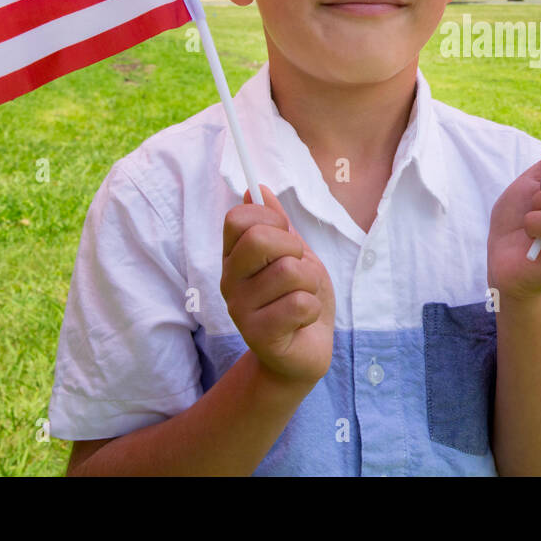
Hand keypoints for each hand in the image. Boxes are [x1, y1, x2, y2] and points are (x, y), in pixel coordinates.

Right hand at [221, 184, 334, 387]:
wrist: (305, 352)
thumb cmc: (299, 299)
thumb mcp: (295, 255)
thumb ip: (278, 225)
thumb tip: (258, 188)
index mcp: (234, 257)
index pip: (239, 218)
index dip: (272, 219)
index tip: (286, 237)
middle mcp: (229, 280)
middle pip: (260, 239)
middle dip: (295, 249)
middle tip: (297, 270)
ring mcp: (240, 309)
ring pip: (289, 271)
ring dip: (310, 283)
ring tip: (303, 298)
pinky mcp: (258, 335)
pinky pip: (299, 303)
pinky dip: (312, 309)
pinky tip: (301, 321)